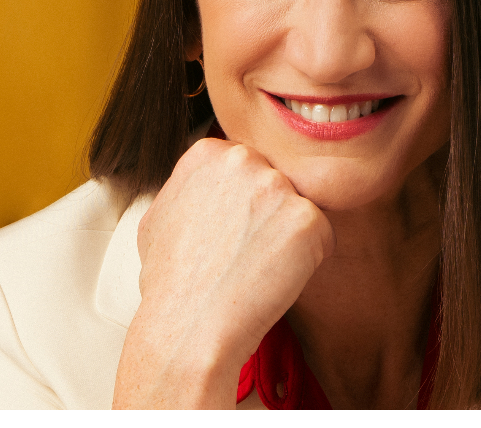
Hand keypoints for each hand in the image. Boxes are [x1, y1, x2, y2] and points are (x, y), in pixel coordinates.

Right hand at [111, 137, 335, 408]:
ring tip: (254, 269)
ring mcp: (277, 186)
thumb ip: (189, 190)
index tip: (223, 235)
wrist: (187, 328)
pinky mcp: (307, 218)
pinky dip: (307, 261)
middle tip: (241, 255)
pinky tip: (273, 279)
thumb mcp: (159, 218)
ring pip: (298, 211)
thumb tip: (203, 186)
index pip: (247, 169)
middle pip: (275, 186)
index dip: (240, 208)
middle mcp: (243, 159)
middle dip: (267, 218)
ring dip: (287, 239)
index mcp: (208, 153)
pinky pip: (321, 237)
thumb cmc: (170, 284)